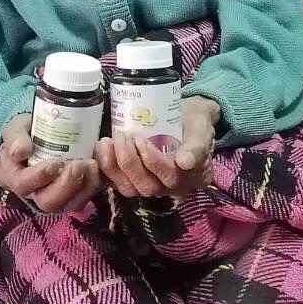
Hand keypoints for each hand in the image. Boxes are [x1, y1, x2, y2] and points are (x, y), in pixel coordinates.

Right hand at [0, 115, 101, 214]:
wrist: (47, 131)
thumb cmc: (27, 133)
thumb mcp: (17, 128)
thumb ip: (15, 137)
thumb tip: (20, 151)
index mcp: (13, 177)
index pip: (22, 184)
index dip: (38, 177)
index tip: (54, 163)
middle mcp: (34, 193)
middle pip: (48, 202)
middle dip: (65, 186)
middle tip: (78, 165)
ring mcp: (56, 196)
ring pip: (69, 204)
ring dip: (83, 186)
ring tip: (92, 164)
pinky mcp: (75, 194)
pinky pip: (86, 197)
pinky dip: (94, 184)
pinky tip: (98, 167)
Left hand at [94, 96, 218, 198]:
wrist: (184, 115)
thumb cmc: (194, 119)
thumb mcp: (201, 125)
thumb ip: (197, 143)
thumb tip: (185, 162)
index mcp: (193, 178)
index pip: (172, 178)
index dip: (154, 162)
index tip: (141, 139)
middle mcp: (173, 188)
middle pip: (148, 186)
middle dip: (130, 163)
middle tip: (122, 137)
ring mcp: (153, 185)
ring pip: (130, 188)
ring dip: (114, 166)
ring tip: (107, 142)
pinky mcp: (135, 179)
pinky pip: (119, 182)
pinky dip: (107, 168)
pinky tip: (101, 148)